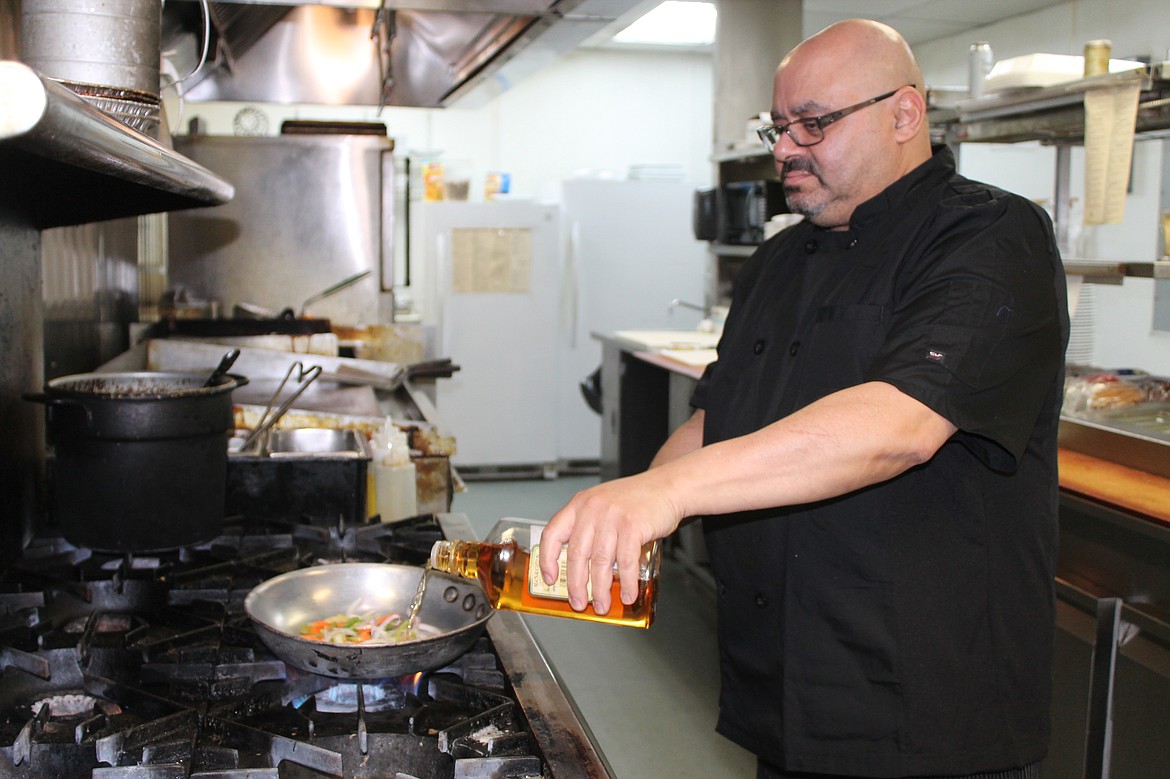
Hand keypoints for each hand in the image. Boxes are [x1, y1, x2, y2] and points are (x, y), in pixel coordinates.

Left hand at [538, 473, 683, 615]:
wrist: (668, 486)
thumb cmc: (637, 499)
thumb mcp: (603, 505)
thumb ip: (589, 528)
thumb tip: (581, 568)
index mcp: (580, 504)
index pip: (553, 533)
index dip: (547, 559)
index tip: (550, 578)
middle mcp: (592, 509)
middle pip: (577, 554)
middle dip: (577, 585)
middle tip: (579, 603)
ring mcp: (612, 517)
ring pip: (600, 562)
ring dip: (600, 589)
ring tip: (603, 604)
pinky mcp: (633, 526)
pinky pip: (625, 562)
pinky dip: (626, 582)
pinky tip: (626, 593)